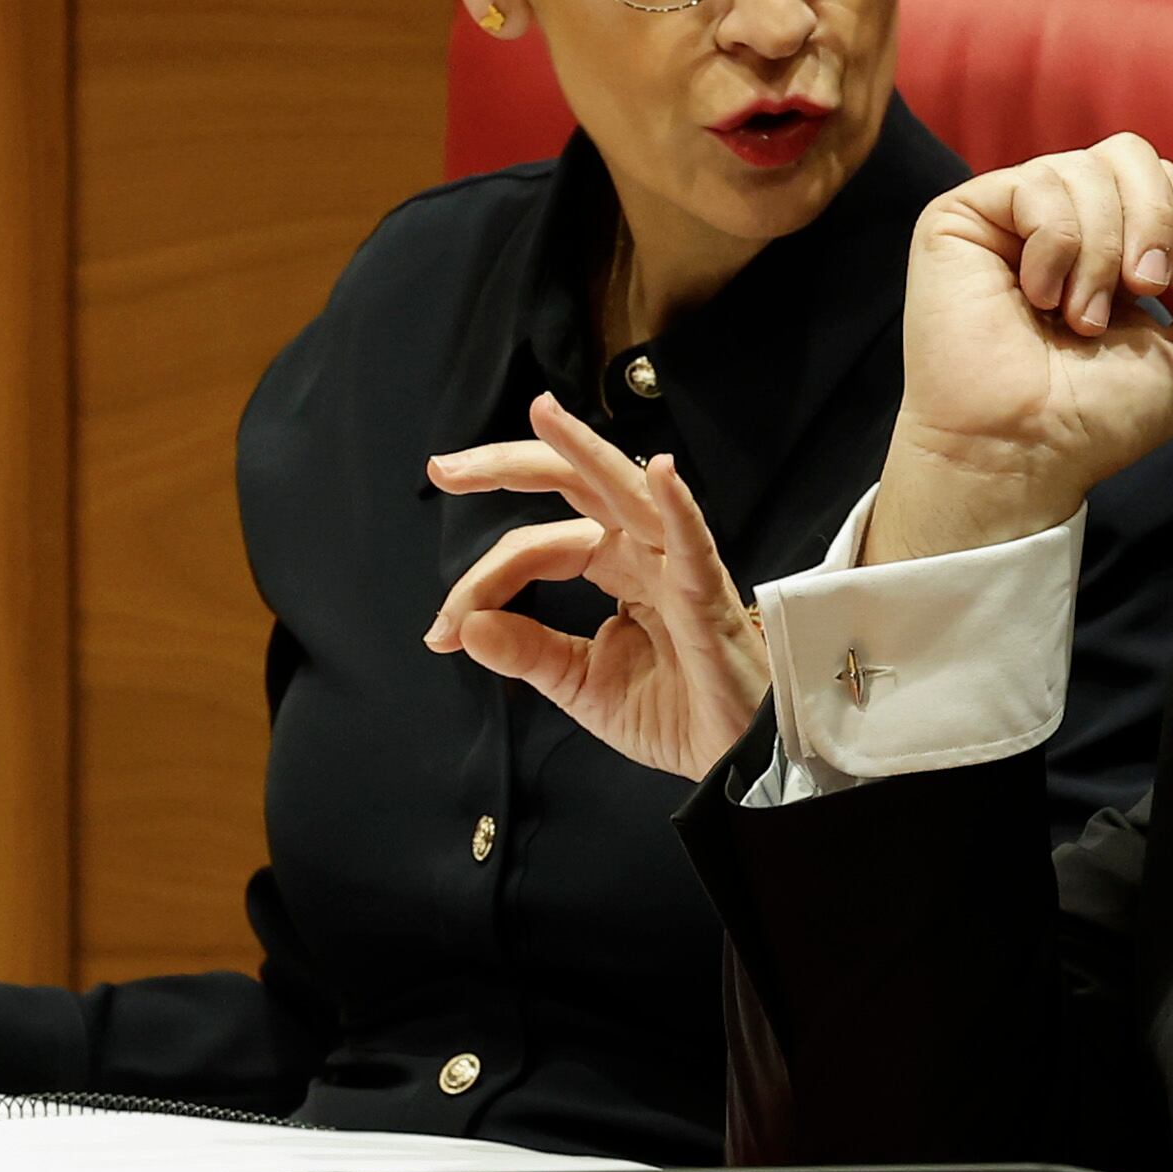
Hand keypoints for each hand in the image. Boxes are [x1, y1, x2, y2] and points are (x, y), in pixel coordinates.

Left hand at [427, 392, 771, 779]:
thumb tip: (465, 628)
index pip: (536, 547)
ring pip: (626, 492)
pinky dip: (678, 506)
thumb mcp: (578, 683)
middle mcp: (641, 551)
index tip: (439, 630)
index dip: (481, 580)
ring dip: (584, 450)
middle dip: (509, 467)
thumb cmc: (674, 713)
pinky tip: (660, 471)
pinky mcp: (707, 592)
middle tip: (444, 469)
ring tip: (541, 414)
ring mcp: (675, 564)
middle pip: (574, 486)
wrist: (733, 757)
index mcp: (612, 566)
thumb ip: (527, 651)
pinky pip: (692, 542)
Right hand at [869, 135, 1172, 563]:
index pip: (1160, 176)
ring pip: (1085, 169)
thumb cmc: (1092, 420)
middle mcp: (1059, 219)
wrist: (1023, 450)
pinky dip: (1055, 246)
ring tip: (1078, 317)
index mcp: (1107, 245)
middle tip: (1142, 288)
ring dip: (1099, 251)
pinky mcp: (962, 217)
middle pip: (1129, 153)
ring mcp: (1009, 215)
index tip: (1169, 287)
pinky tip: (1038, 297)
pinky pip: (1037, 186)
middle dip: (1152, 220)